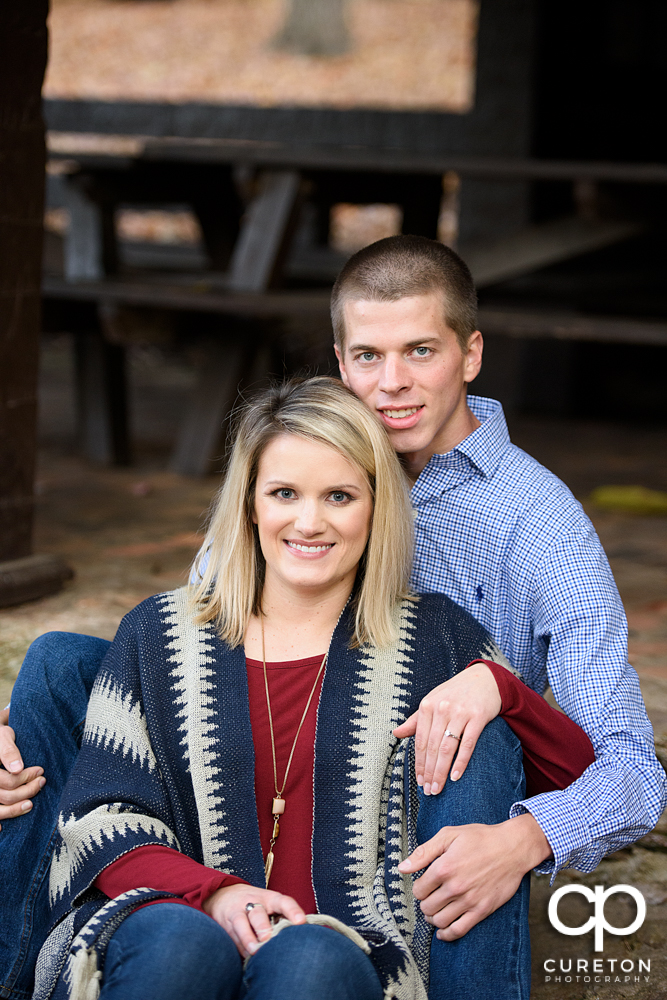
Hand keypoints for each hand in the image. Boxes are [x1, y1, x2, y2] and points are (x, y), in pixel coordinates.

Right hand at [0, 708, 45, 826]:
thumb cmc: (0, 738)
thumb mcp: (4, 738)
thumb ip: (9, 751)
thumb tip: (17, 768)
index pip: (7, 781)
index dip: (26, 778)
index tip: (40, 771)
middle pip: (4, 797)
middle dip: (26, 791)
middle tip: (42, 782)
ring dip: (15, 810)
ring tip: (31, 804)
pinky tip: (2, 829)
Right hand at [203, 884, 305, 956]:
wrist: (223, 896)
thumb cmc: (256, 905)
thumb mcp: (269, 904)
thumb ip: (282, 919)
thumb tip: (299, 938)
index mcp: (269, 899)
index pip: (283, 902)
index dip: (293, 910)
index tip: (301, 922)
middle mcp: (253, 903)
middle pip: (258, 914)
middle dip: (263, 927)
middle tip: (268, 938)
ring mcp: (238, 913)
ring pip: (241, 924)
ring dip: (248, 938)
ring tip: (254, 950)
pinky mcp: (226, 925)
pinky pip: (233, 937)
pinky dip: (240, 948)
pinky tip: (247, 956)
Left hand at [393, 662, 500, 793]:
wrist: (485, 679)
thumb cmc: (456, 693)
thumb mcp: (433, 700)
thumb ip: (415, 719)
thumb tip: (395, 733)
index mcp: (427, 706)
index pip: (420, 741)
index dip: (419, 764)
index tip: (419, 781)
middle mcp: (442, 708)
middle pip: (432, 747)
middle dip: (429, 772)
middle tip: (428, 791)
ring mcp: (460, 712)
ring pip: (447, 748)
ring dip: (441, 772)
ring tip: (438, 788)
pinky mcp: (478, 717)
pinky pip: (468, 744)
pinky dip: (461, 762)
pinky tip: (456, 777)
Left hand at [397, 813, 551, 939]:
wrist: (512, 848)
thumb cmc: (481, 838)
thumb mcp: (449, 835)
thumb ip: (424, 852)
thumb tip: (402, 867)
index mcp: (444, 868)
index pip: (419, 890)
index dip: (418, 888)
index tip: (424, 884)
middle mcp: (455, 887)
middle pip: (427, 907)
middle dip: (425, 903)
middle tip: (430, 896)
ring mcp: (469, 901)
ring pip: (440, 921)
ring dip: (433, 918)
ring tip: (436, 910)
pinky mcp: (482, 910)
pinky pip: (459, 930)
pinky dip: (447, 934)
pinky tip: (443, 930)